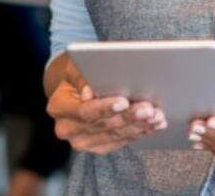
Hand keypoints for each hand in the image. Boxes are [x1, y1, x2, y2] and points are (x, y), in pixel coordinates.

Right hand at [47, 56, 166, 154]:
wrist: (76, 92)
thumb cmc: (79, 74)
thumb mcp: (75, 66)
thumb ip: (81, 76)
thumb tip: (88, 93)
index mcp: (58, 107)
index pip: (83, 111)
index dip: (105, 107)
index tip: (124, 101)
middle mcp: (66, 129)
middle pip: (103, 125)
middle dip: (129, 116)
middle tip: (149, 108)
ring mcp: (82, 142)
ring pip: (115, 136)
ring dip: (139, 126)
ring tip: (156, 116)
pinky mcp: (97, 147)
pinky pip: (121, 142)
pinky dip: (139, 132)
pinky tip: (153, 124)